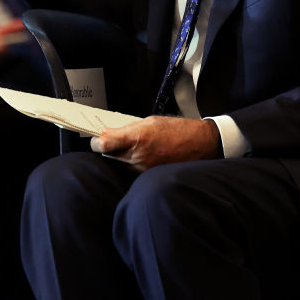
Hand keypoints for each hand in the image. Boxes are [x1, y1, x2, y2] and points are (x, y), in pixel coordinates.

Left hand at [90, 116, 221, 171]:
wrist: (203, 145)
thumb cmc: (179, 130)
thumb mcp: (150, 121)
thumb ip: (127, 128)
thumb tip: (107, 133)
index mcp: (139, 137)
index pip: (103, 144)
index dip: (97, 141)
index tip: (97, 138)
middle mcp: (140, 156)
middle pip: (109, 155)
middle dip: (109, 148)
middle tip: (115, 142)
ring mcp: (144, 170)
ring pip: (120, 164)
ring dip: (121, 157)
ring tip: (136, 148)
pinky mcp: (150, 178)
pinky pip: (132, 171)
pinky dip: (132, 164)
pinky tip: (143, 157)